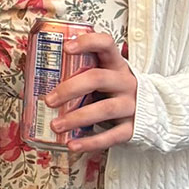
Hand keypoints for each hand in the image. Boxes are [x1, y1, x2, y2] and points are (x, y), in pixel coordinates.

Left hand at [44, 31, 136, 152]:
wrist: (152, 112)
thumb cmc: (112, 90)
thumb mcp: (102, 75)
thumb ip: (80, 73)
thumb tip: (36, 77)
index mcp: (115, 64)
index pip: (106, 44)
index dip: (87, 42)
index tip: (66, 47)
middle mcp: (125, 82)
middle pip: (97, 78)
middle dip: (70, 88)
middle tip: (48, 100)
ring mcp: (131, 105)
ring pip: (104, 109)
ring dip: (77, 118)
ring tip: (55, 125)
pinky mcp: (133, 127)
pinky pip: (112, 136)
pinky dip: (91, 142)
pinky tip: (72, 145)